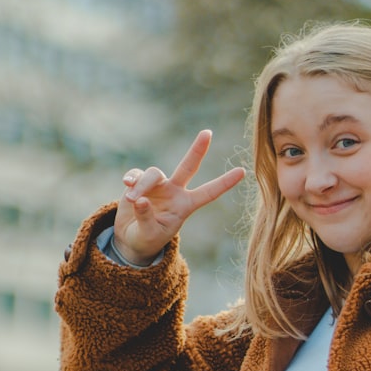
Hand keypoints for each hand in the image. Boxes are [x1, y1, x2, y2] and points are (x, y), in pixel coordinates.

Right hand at [113, 130, 244, 263]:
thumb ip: (146, 218)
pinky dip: (132, 179)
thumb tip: (141, 199)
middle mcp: (175, 191)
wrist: (129, 238)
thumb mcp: (148, 234)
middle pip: (188, 166)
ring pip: (154, 173)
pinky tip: (127, 184)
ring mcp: (158, 185)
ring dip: (143, 184)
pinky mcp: (138, 182)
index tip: (243, 171)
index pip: (208, 193)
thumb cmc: (146, 238)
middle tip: (208, 133)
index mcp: (186, 205)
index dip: (225, 183)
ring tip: (134, 199)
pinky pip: (137, 174)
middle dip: (198, 149)